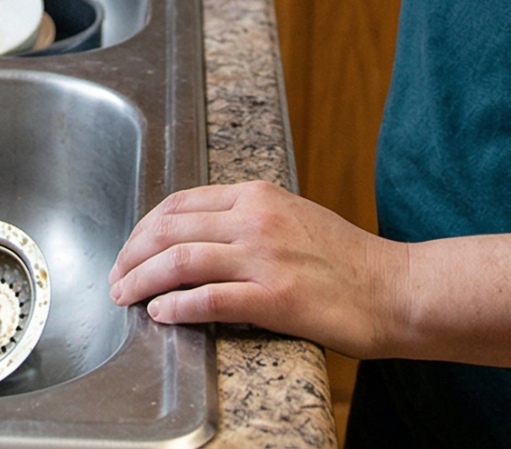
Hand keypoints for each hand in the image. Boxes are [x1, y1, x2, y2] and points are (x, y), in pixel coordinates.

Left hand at [108, 181, 407, 357]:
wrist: (394, 288)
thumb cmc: (346, 260)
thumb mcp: (293, 217)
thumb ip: (248, 219)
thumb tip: (198, 234)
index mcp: (259, 196)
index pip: (181, 203)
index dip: (144, 227)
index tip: (130, 248)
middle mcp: (257, 220)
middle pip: (171, 229)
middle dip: (132, 254)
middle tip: (116, 276)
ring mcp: (265, 258)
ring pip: (182, 260)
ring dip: (143, 280)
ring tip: (125, 296)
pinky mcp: (275, 298)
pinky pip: (210, 299)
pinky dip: (177, 306)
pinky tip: (160, 314)